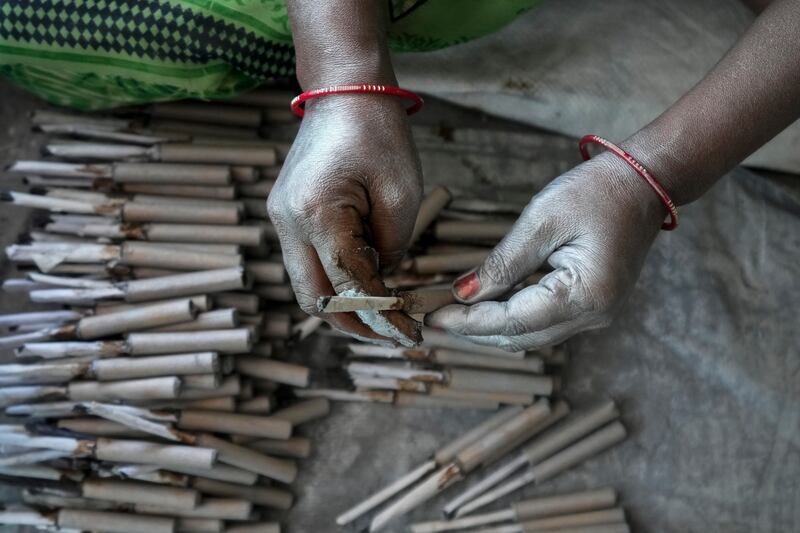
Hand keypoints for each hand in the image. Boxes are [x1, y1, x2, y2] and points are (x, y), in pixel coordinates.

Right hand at [267, 95, 422, 345]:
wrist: (344, 90)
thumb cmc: (379, 134)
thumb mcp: (401, 196)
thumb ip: (392, 249)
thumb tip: (383, 284)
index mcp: (316, 214)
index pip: (348, 286)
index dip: (382, 315)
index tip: (410, 333)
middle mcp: (287, 223)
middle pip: (314, 300)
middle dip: (354, 323)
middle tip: (393, 334)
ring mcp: (280, 219)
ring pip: (306, 287)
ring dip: (343, 304)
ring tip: (383, 311)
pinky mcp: (285, 216)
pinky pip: (306, 264)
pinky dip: (334, 281)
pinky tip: (365, 281)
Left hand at [426, 153, 666, 350]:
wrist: (644, 182)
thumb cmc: (596, 192)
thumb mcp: (542, 221)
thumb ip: (502, 263)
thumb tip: (463, 294)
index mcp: (584, 295)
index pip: (512, 322)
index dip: (468, 322)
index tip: (431, 318)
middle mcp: (594, 316)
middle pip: (520, 338)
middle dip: (474, 331)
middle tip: (432, 318)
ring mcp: (596, 315)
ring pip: (531, 336)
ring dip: (490, 329)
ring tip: (452, 315)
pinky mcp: (592, 306)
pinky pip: (544, 323)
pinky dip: (511, 319)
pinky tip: (485, 307)